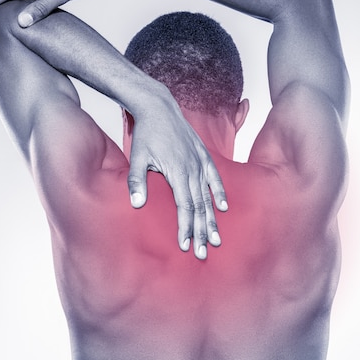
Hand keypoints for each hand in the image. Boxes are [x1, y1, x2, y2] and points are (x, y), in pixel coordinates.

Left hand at [127, 105, 227, 259]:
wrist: (158, 107)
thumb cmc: (145, 134)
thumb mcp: (136, 157)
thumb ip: (136, 181)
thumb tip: (135, 204)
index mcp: (177, 172)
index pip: (184, 206)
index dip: (186, 227)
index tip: (186, 245)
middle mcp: (192, 169)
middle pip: (199, 206)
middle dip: (202, 231)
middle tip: (203, 252)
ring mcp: (200, 161)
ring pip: (208, 196)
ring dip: (212, 219)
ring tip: (216, 238)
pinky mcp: (204, 155)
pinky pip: (215, 177)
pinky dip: (220, 193)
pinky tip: (224, 208)